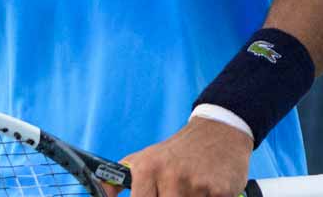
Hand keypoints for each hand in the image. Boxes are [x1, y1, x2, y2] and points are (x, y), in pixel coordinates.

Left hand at [107, 117, 252, 196]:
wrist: (217, 133)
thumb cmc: (175, 152)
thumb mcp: (142, 159)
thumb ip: (118, 181)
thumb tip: (101, 195)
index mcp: (147, 169)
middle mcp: (170, 176)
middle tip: (175, 191)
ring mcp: (196, 184)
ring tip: (192, 189)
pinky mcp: (221, 191)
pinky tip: (209, 189)